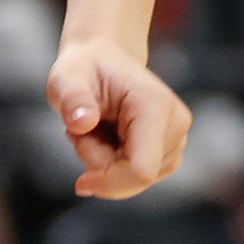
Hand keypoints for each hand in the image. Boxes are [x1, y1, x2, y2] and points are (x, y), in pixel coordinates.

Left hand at [45, 35, 190, 198]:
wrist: (103, 59)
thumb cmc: (84, 68)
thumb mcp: (65, 77)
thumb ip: (71, 98)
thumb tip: (82, 123)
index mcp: (155, 105)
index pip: (142, 169)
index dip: (111, 184)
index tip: (80, 183)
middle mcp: (176, 124)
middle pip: (136, 177)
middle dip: (100, 164)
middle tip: (81, 130)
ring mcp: (178, 139)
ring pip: (136, 180)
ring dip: (106, 162)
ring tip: (95, 127)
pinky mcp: (172, 150)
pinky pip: (138, 176)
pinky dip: (115, 164)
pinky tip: (106, 137)